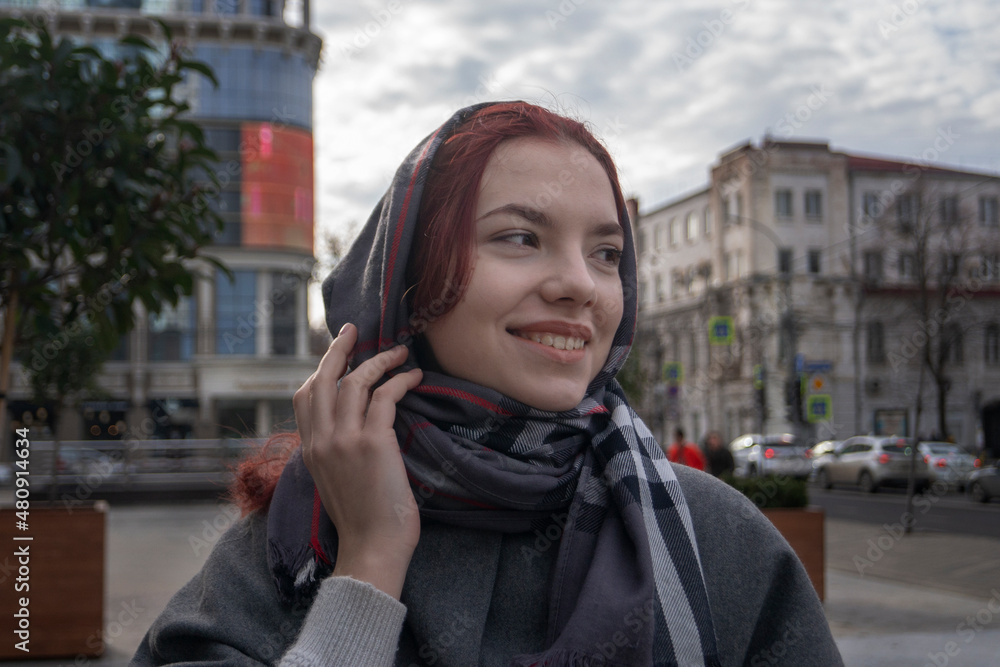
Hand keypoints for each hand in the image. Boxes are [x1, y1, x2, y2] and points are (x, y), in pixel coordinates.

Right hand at [293, 323, 422, 599]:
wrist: (372, 547)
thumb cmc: (362, 519)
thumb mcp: (335, 480)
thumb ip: (335, 450)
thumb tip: (350, 427)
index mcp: (309, 449)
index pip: (305, 396)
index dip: (321, 369)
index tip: (338, 354)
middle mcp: (321, 440)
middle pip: (324, 378)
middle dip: (339, 349)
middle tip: (354, 330)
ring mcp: (344, 439)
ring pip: (355, 381)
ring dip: (379, 361)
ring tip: (400, 353)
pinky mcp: (372, 442)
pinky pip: (384, 396)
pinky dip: (400, 380)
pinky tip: (414, 377)